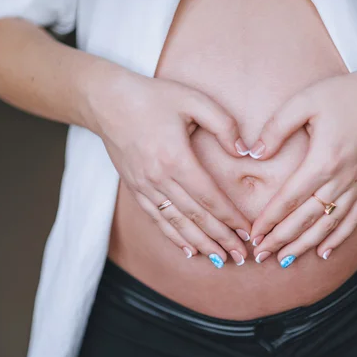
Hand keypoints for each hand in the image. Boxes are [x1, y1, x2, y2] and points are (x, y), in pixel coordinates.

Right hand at [86, 69, 251, 266]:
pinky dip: (174, 237)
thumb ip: (223, 124)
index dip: (230, 218)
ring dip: (201, 244)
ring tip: (221, 259)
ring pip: (176, 223)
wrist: (107, 101)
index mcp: (176, 158)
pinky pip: (157, 219)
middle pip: (196, 217)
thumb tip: (244, 152)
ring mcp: (145, 186)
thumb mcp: (193, 100)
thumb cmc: (154, 97)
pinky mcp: (136, 189)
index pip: (210, 198)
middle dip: (221, 238)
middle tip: (242, 256)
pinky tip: (189, 250)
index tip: (248, 232)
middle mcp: (159, 178)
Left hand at [249, 66, 356, 266]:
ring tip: (285, 259)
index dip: (270, 220)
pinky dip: (339, 238)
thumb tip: (254, 154)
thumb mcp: (305, 101)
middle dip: (281, 239)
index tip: (254, 235)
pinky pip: (354, 219)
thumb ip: (276, 128)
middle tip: (262, 255)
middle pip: (306, 219)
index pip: (289, 199)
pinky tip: (324, 252)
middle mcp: (342, 179)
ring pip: (329, 225)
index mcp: (322, 161)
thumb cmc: (347, 94)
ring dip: (305, 244)